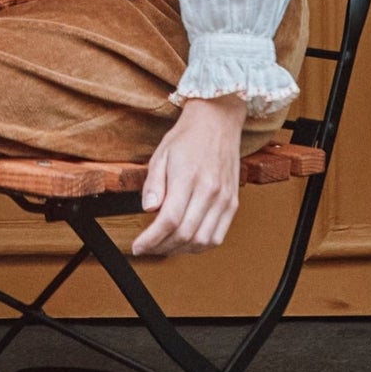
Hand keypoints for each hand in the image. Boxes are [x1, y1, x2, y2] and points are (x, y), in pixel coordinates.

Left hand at [132, 95, 248, 255]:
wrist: (217, 122)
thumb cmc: (187, 137)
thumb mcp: (160, 155)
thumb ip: (154, 185)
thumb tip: (148, 210)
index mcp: (188, 177)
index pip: (169, 220)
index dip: (151, 239)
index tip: (138, 247)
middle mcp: (210, 191)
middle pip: (185, 234)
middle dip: (162, 247)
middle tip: (148, 248)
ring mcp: (224, 199)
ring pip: (203, 240)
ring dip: (180, 250)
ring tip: (164, 246)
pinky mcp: (232, 203)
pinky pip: (218, 236)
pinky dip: (200, 246)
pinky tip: (186, 242)